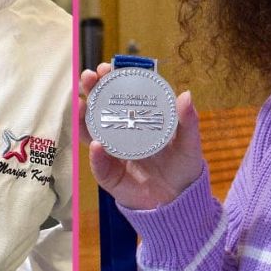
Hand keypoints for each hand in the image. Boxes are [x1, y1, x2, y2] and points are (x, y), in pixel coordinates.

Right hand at [80, 64, 205, 209]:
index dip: (111, 81)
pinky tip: (97, 145)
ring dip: (82, 119)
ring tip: (81, 106)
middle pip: (99, 108)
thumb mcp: (189, 143)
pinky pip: (99, 165)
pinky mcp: (108, 175)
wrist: (178, 202)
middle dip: (91, 91)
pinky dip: (96, 156)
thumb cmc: (182, 168)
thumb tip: (186, 95)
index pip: (120, 96)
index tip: (107, 68)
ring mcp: (110, 153)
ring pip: (89, 133)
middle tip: (89, 78)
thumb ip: (188, 122)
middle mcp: (119, 133)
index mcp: (136, 121)